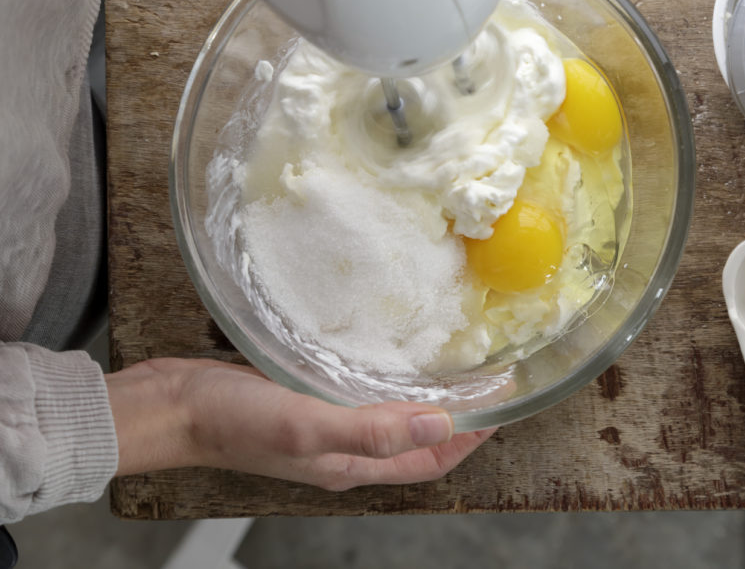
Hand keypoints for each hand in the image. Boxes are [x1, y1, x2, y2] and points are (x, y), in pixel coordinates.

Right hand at [106, 358, 495, 490]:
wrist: (172, 406)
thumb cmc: (234, 422)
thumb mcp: (309, 425)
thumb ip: (374, 429)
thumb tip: (443, 427)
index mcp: (351, 465)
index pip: (429, 460)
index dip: (470, 440)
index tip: (502, 406)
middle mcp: (344, 450)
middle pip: (414, 441)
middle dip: (454, 418)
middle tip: (482, 379)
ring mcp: (323, 424)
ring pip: (388, 415)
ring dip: (420, 396)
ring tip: (447, 362)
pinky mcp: (305, 397)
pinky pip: (358, 392)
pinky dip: (383, 378)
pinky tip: (387, 350)